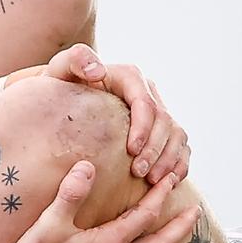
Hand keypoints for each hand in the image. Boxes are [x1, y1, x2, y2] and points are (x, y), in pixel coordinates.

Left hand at [3, 45, 190, 183]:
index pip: (145, 102)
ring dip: (168, 159)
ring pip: (177, 135)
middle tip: (139, 174)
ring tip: (152, 182)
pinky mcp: (162, 131)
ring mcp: (157, 112)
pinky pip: (181, 148)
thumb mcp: (60, 70)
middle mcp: (148, 93)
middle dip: (155, 149)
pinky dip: (178, 164)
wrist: (65, 105)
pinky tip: (166, 182)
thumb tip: (99, 70)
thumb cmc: (61, 89)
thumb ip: (74, 60)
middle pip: (165, 121)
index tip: (131, 151)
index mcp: (130, 77)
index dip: (143, 127)